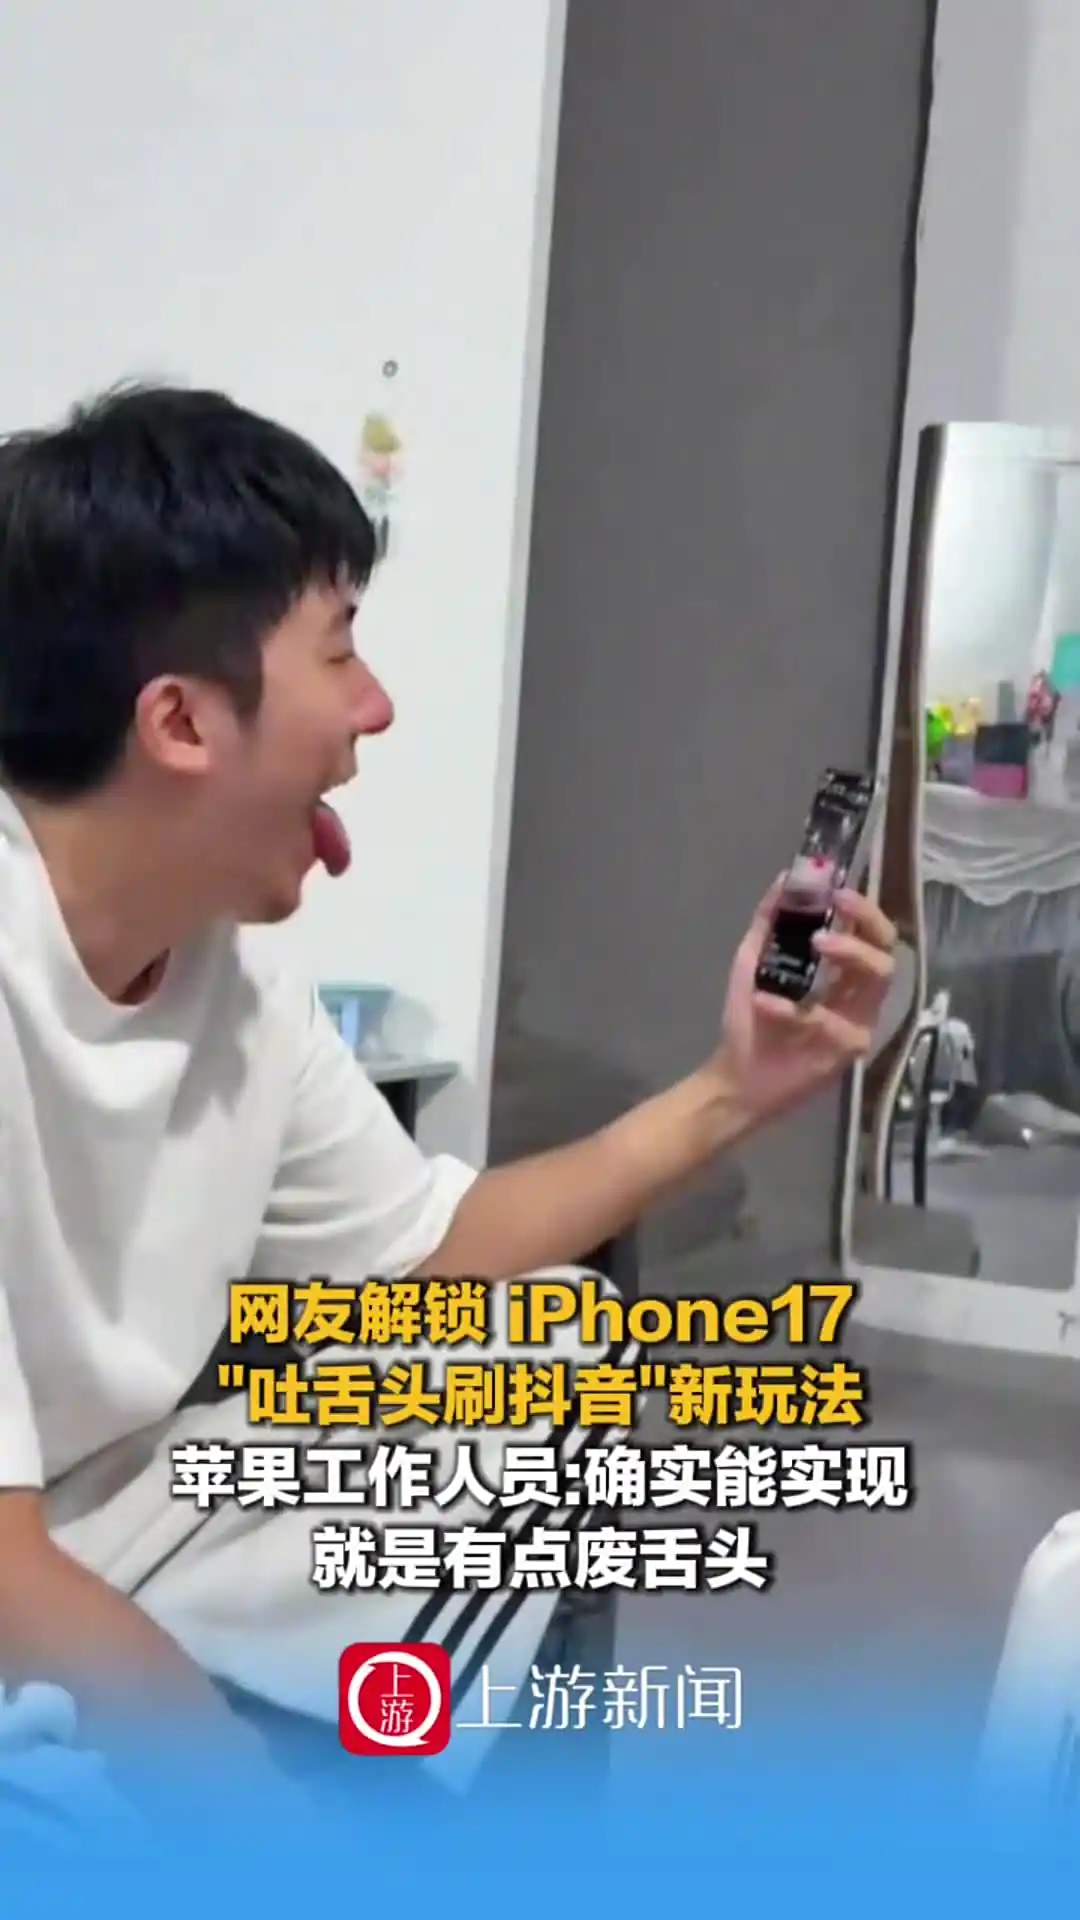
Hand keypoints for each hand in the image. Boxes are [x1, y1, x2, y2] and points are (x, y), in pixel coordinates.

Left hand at [711, 878, 896, 1126]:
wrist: (735, 1079)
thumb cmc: (749, 1024)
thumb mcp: (753, 964)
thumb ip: (769, 924)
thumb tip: (785, 878)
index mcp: (842, 977)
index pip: (872, 936)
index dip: (863, 909)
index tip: (837, 889)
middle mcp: (858, 999)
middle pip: (888, 953)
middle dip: (867, 923)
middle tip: (836, 907)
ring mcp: (857, 1025)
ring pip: (878, 981)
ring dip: (849, 953)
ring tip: (814, 942)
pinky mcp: (845, 1053)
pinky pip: (831, 1022)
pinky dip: (792, 1007)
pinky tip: (764, 1001)